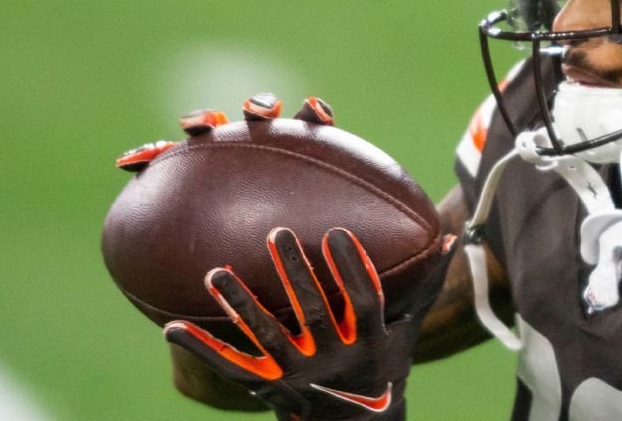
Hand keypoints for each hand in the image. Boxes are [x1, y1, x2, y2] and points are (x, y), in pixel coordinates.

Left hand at [164, 227, 436, 419]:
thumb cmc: (383, 369)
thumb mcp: (406, 331)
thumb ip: (424, 284)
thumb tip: (454, 236)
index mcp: (368, 342)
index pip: (363, 303)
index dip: (352, 270)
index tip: (337, 234)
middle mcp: (332, 361)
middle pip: (313, 316)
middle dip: (296, 276)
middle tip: (279, 234)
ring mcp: (296, 376)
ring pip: (265, 339)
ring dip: (239, 307)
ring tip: (215, 275)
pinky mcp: (266, 387)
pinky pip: (230, 367)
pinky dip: (200, 348)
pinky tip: (167, 328)